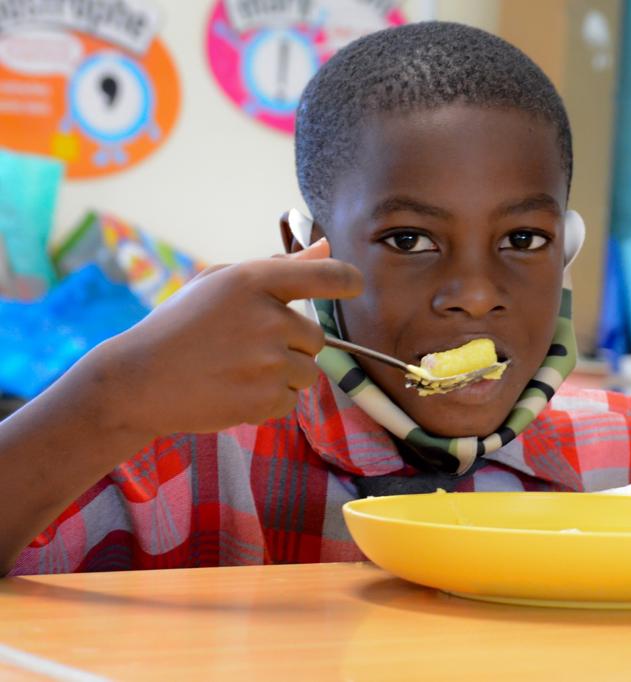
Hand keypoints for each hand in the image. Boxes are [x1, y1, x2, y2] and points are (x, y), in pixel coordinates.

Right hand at [98, 238, 361, 437]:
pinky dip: (268, 400)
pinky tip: (234, 390)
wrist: (137, 381)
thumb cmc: (181, 326)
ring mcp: (268, 361)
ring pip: (307, 371)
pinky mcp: (264, 398)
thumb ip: (280, 268)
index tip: (353, 285)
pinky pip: (291, 400)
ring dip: (282, 375)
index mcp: (255, 281)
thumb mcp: (221, 283)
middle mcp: (267, 318)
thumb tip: (326, 248)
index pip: (328, 276)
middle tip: (245, 348)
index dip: (348, 281)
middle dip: (291, 345)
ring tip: (237, 370)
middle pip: (316, 337)